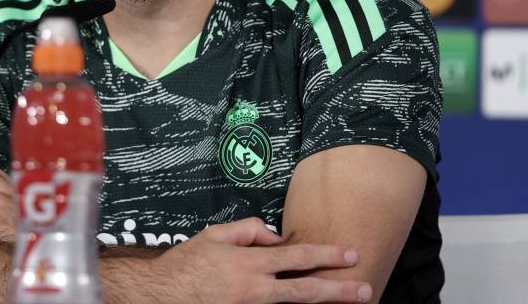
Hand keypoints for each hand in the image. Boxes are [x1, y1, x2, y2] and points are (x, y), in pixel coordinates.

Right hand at [150, 218, 372, 302]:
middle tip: (366, 290)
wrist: (161, 294)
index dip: (327, 254)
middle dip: (339, 289)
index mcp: (250, 262)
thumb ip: (248, 231)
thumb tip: (274, 237)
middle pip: (306, 290)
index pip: (297, 256)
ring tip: (349, 303)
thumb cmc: (187, 263)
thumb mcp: (215, 234)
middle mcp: (255, 288)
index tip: (351, 254)